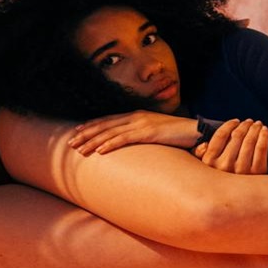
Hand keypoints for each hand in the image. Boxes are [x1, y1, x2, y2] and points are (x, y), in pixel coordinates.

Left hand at [68, 111, 202, 154]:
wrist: (196, 131)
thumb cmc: (176, 135)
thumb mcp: (155, 133)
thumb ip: (141, 136)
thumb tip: (129, 145)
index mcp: (136, 116)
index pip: (108, 120)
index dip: (91, 126)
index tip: (76, 132)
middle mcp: (136, 117)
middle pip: (105, 125)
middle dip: (86, 134)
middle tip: (70, 143)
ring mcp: (142, 123)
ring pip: (111, 132)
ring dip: (93, 141)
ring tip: (80, 149)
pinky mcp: (149, 132)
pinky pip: (125, 139)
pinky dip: (111, 144)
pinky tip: (100, 151)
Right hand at [194, 118, 267, 174]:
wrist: (240, 200)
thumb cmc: (221, 180)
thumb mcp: (205, 168)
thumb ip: (201, 155)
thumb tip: (204, 145)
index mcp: (210, 162)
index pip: (220, 136)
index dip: (229, 125)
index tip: (236, 121)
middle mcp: (224, 166)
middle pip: (237, 136)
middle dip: (244, 125)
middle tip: (249, 121)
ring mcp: (241, 170)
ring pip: (250, 141)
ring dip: (255, 129)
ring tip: (257, 124)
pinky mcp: (257, 173)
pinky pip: (261, 148)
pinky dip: (264, 136)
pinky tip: (265, 130)